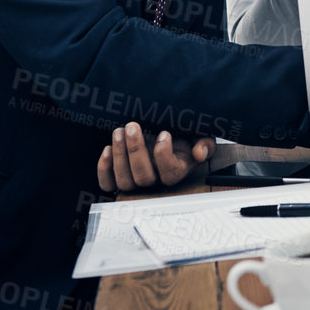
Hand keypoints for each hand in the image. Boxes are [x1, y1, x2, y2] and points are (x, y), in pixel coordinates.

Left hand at [96, 122, 213, 192]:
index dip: (164, 155)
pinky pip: (108, 184)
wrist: (166, 132)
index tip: (164, 133)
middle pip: (143, 178)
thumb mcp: (201, 135)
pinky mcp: (118, 178)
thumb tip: (199, 152)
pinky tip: (107, 149)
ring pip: (124, 180)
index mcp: (177, 171)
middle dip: (136, 150)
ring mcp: (135, 182)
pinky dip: (104, 169)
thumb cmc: (183, 135)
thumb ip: (205, 143)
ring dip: (120, 155)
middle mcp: (155, 180)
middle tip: (132, 126)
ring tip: (119, 131)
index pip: (170, 173)